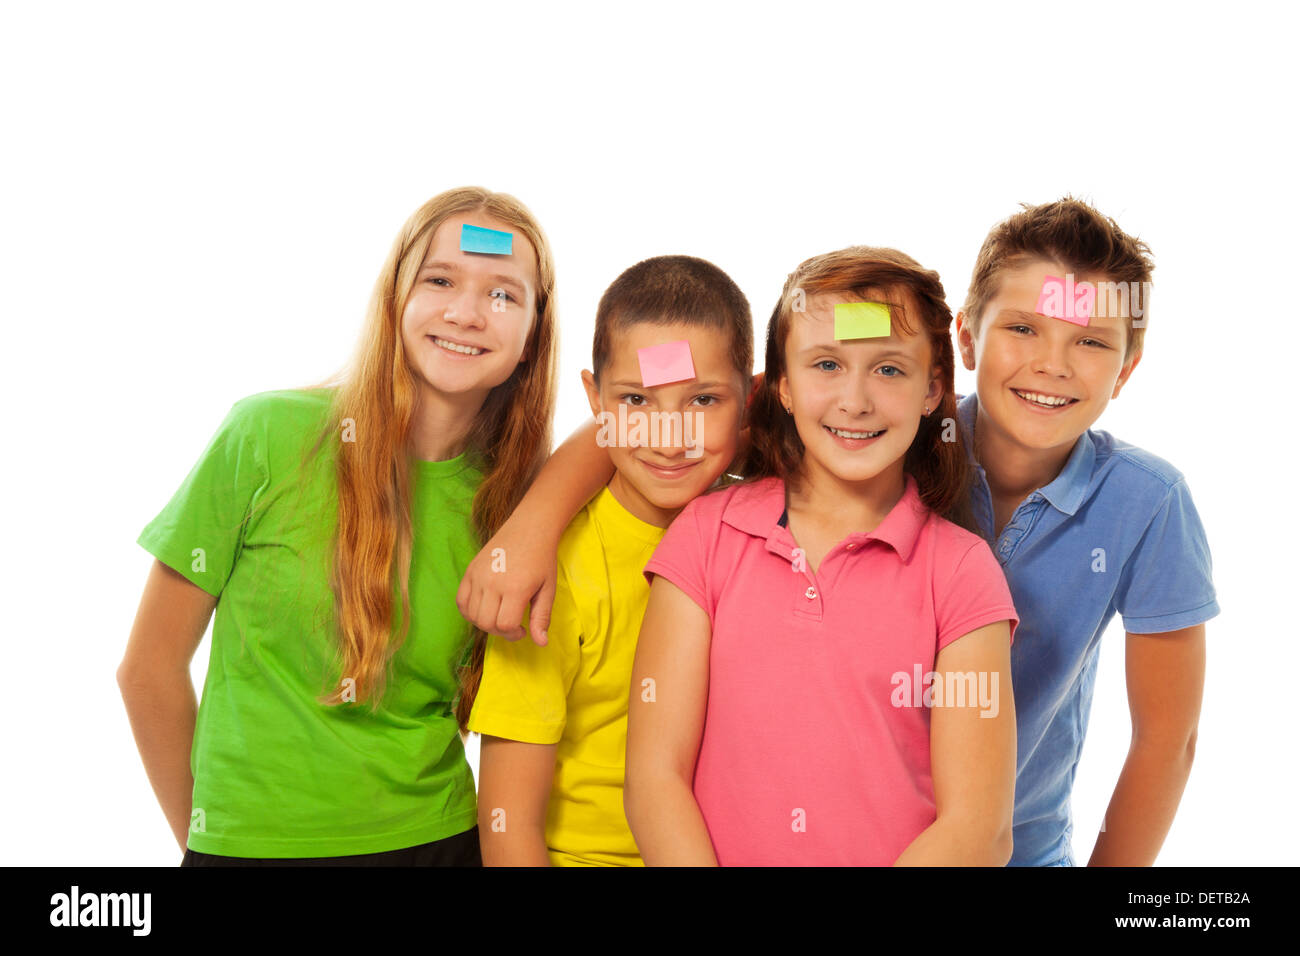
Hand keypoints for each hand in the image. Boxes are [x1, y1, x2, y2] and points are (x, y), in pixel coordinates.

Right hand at [457, 515, 557, 644]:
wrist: (528, 529)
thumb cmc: (542, 560)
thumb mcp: (548, 589)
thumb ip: (542, 617)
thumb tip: (541, 643)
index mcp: (515, 588)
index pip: (504, 625)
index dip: (513, 635)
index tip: (521, 630)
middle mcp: (493, 582)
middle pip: (486, 623)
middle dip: (499, 631)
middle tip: (511, 625)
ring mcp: (478, 576)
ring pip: (472, 615)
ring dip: (484, 622)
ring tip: (499, 615)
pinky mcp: (470, 571)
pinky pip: (460, 601)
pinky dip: (469, 611)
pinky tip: (484, 608)